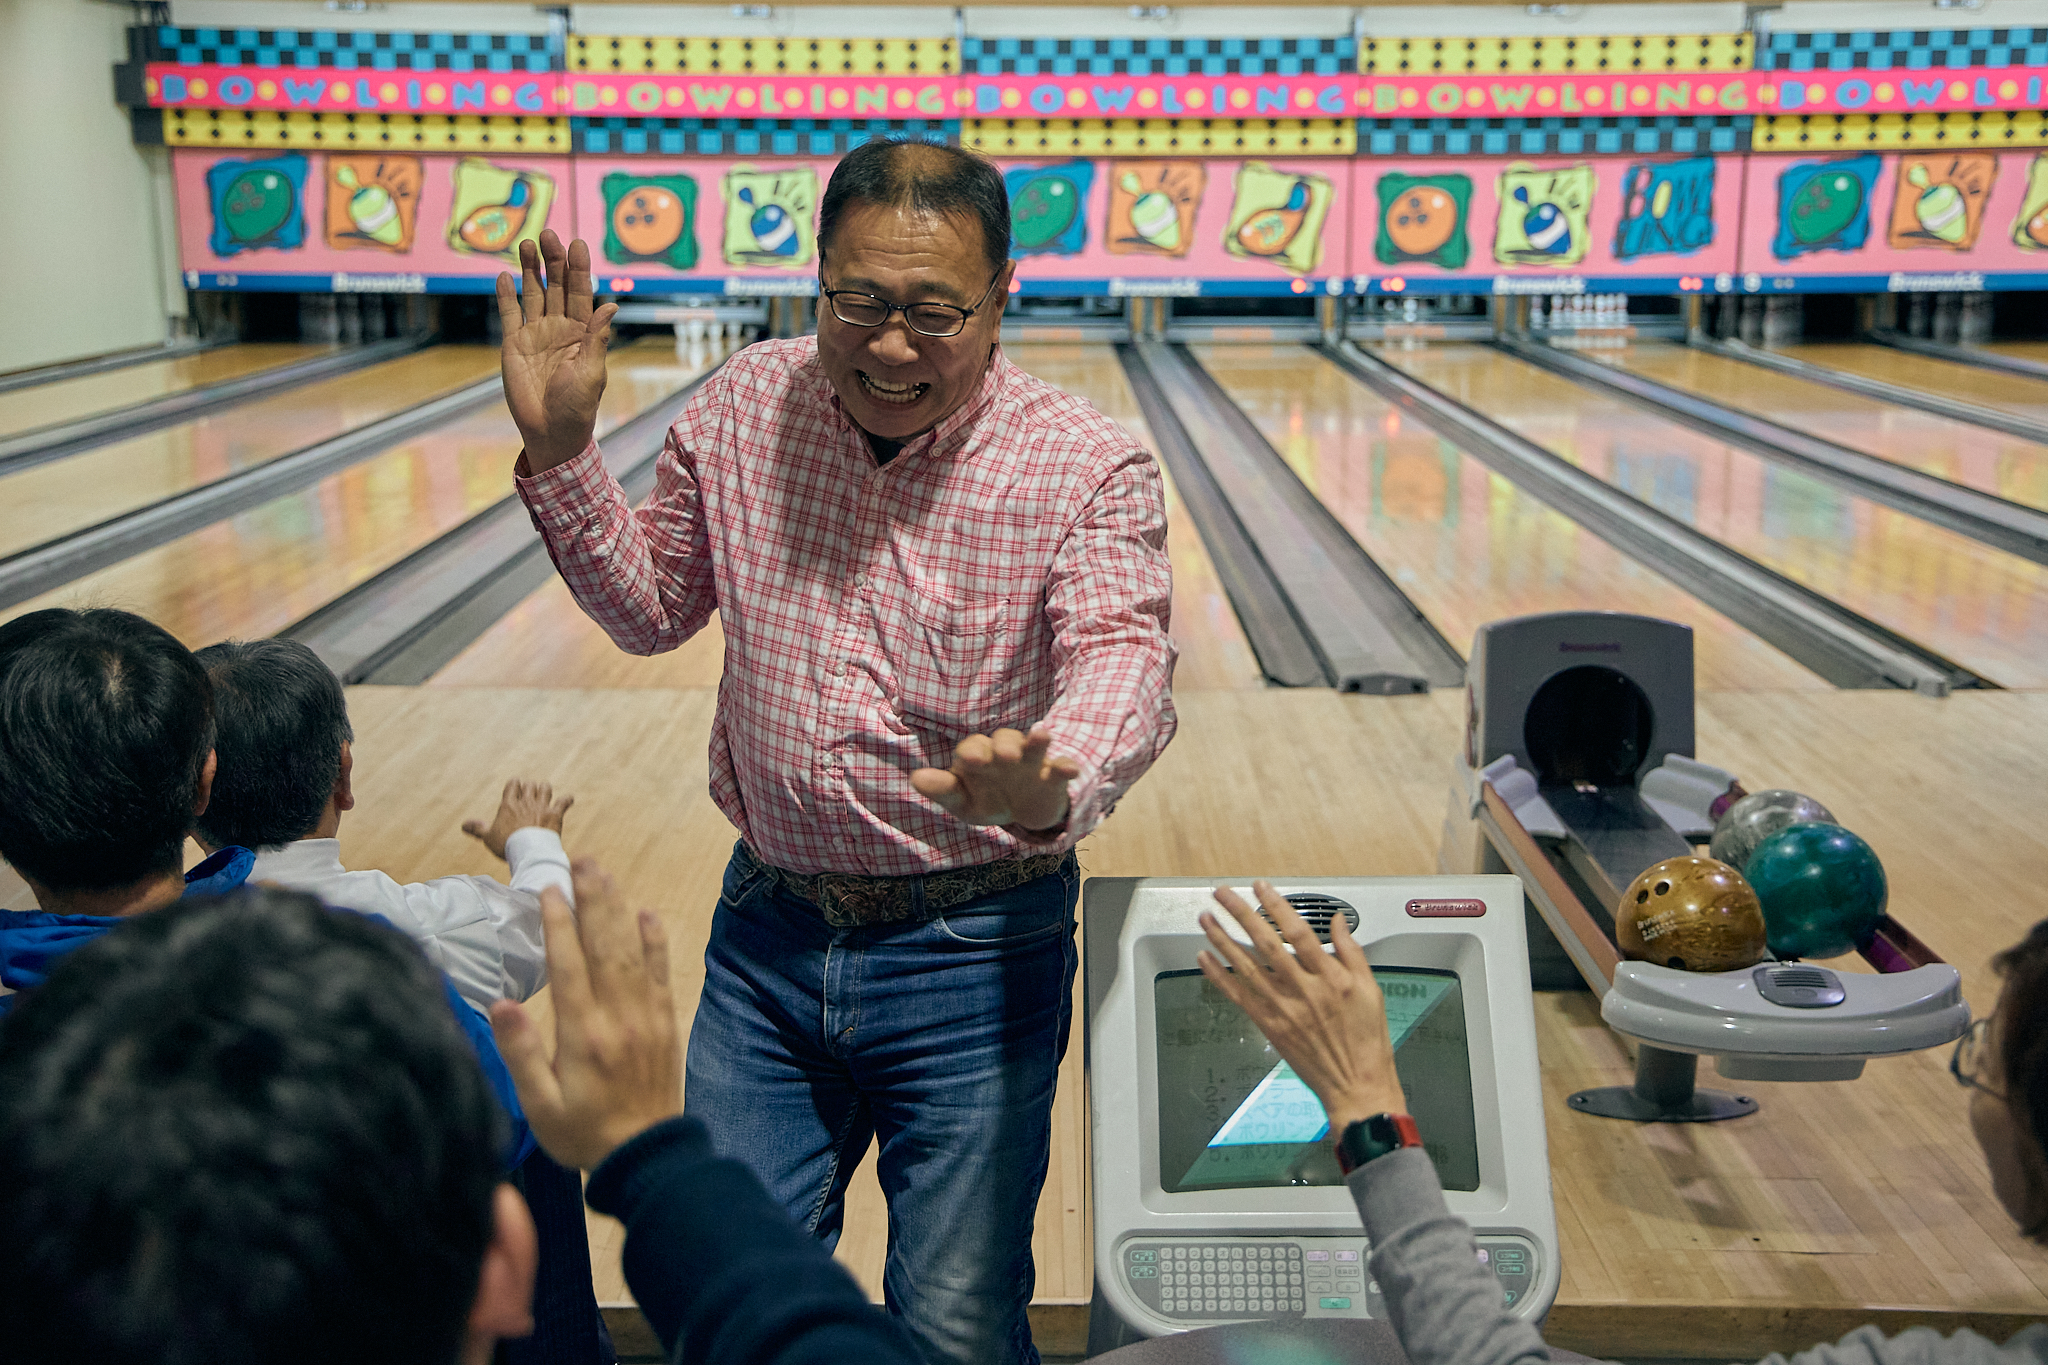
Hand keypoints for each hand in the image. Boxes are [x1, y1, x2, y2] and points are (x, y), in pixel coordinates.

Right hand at [462, 779, 573, 859]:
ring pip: (545, 788)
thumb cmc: (506, 845)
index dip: (515, 785)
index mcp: (509, 804)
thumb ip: (477, 828)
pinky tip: (568, 800)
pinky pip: (564, 801)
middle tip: (530, 796)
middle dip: (530, 788)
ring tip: (544, 797)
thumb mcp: (488, 837)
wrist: (528, 852)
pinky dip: (567, 800)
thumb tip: (463, 825)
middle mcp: (526, 802)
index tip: (516, 788)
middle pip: (530, 784)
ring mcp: (542, 807)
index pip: (513, 783)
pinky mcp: (555, 814)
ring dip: (545, 790)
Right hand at [490, 862, 680, 1169]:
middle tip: (580, 861)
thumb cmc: (583, 1132)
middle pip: (604, 944)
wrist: (645, 1156)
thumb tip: (500, 1003)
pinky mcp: (665, 1022)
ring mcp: (646, 1015)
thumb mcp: (539, 1104)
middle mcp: (617, 1015)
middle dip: (591, 899)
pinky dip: (654, 941)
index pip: (568, 964)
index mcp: (582, 1033)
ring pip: (632, 950)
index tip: (548, 890)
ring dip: (618, 908)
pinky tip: (646, 914)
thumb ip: (520, 1052)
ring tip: (604, 874)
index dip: (557, 923)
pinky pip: (661, 972)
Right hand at [496, 230, 617, 474]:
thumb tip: (611, 306)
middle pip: (557, 286)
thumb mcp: (592, 373)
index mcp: (583, 333)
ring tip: (527, 244)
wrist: (550, 432)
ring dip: (531, 269)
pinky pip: (509, 314)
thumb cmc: (577, 407)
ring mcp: (535, 334)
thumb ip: (597, 339)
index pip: (582, 293)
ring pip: (533, 293)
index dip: (580, 269)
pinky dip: (506, 295)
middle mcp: (559, 327)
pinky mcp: (514, 344)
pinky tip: (504, 275)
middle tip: (549, 235)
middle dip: (554, 261)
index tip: (578, 245)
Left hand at [910, 727, 1078, 831]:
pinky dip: (1065, 766)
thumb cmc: (986, 800)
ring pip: (1033, 745)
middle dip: (1005, 746)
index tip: (971, 761)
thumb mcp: (964, 802)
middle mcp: (1004, 753)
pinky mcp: (1053, 775)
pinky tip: (1070, 770)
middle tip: (1006, 757)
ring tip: (1042, 736)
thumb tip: (916, 778)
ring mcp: (1031, 762)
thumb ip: (943, 789)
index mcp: (978, 756)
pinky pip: (1060, 766)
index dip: (972, 753)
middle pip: (1004, 739)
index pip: (972, 748)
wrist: (1023, 813)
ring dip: (1036, 742)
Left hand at [1197, 880, 1406, 1134]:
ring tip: (1205, 919)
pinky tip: (1205, 958)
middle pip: (1265, 943)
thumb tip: (1338, 921)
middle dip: (1240, 914)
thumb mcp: (1371, 990)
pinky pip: (1238, 996)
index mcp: (1331, 978)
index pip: (1298, 931)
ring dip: (1222, 940)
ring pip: (1245, 967)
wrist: (1356, 1085)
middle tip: (1222, 893)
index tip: (1261, 887)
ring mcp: (1283, 1009)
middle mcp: (1303, 991)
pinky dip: (1219, 977)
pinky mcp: (1269, 1026)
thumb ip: (1352, 951)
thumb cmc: (1366, 1041)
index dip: (1277, 906)